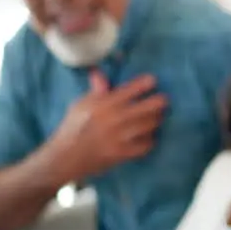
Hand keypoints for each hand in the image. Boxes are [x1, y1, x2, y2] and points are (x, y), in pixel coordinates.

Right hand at [49, 70, 167, 181]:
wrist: (66, 157)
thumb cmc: (73, 128)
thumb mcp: (80, 105)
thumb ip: (95, 90)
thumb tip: (98, 72)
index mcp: (103, 104)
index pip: (130, 90)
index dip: (144, 83)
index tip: (152, 80)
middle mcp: (114, 118)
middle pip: (147, 107)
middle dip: (159, 102)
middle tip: (164, 100)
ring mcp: (120, 137)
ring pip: (149, 125)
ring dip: (156, 119)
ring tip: (158, 116)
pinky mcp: (123, 153)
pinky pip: (146, 144)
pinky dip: (150, 140)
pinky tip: (149, 136)